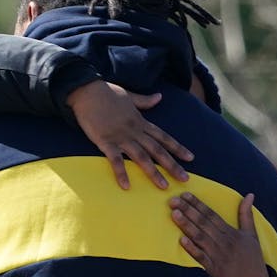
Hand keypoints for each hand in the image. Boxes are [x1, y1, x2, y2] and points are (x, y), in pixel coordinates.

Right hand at [67, 79, 193, 189]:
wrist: (85, 90)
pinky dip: (121, 173)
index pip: (164, 137)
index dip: (178, 148)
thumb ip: (145, 101)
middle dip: (172, 165)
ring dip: (153, 172)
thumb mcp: (130, 96)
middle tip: (185, 179)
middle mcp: (135, 131)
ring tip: (164, 186)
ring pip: (142, 157)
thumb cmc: (106, 92)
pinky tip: (126, 186)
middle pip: (158, 150)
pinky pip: (115, 160)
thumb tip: (160, 97)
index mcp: (141, 122)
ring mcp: (121, 137)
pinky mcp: (105, 141)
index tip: (191, 158)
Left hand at [170, 192, 269, 276]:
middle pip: (204, 223)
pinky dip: (191, 248)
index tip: (185, 195)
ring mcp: (219, 256)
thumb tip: (249, 195)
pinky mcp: (214, 269)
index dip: (198, 204)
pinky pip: (201, 257)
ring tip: (174, 214)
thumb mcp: (252, 235)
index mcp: (232, 233)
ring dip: (187, 225)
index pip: (212, 215)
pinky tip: (181, 240)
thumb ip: (247, 214)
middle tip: (173, 200)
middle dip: (188, 210)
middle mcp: (225, 242)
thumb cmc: (253, 259)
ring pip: (200, 237)